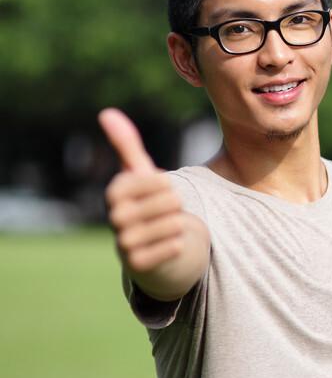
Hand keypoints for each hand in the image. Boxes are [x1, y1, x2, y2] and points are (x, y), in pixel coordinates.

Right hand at [99, 108, 185, 275]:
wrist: (154, 249)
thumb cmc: (149, 206)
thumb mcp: (140, 175)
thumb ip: (127, 145)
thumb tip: (106, 112)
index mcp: (115, 192)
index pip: (159, 179)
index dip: (169, 185)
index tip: (160, 192)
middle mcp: (115, 217)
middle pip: (171, 200)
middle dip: (177, 206)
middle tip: (167, 213)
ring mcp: (124, 242)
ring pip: (174, 224)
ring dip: (179, 225)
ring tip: (170, 227)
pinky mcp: (138, 265)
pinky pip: (173, 247)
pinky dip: (178, 244)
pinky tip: (171, 245)